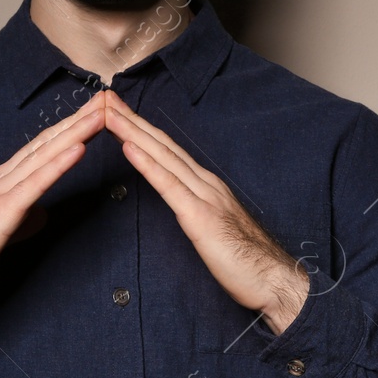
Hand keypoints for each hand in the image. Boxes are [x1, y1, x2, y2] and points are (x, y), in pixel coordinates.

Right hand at [0, 89, 109, 340]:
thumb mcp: (0, 233)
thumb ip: (21, 220)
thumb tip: (40, 215)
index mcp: (4, 182)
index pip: (43, 150)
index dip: (70, 130)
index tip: (94, 113)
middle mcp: (3, 178)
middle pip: (47, 143)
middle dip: (79, 120)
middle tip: (106, 98)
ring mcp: (2, 192)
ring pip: (45, 155)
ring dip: (75, 132)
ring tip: (100, 114)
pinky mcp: (2, 211)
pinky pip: (36, 184)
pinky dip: (59, 164)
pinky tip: (78, 149)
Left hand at [102, 90, 309, 333]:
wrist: (273, 279)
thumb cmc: (245, 260)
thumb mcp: (214, 228)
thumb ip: (197, 210)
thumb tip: (179, 203)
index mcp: (206, 185)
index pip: (167, 151)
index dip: (141, 129)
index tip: (118, 112)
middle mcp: (205, 182)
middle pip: (161, 144)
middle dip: (131, 120)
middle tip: (105, 98)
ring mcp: (204, 196)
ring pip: (162, 156)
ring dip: (132, 132)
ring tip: (109, 114)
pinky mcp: (201, 216)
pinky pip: (169, 185)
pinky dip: (147, 164)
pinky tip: (129, 148)